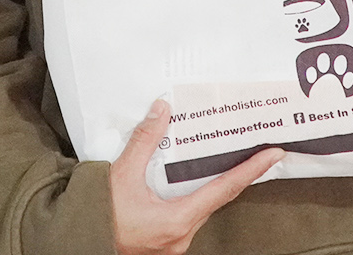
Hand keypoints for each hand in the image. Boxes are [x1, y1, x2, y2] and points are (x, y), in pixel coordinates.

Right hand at [108, 100, 284, 254]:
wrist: (79, 242)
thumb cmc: (100, 216)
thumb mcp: (122, 174)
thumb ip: (144, 140)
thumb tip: (162, 110)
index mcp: (178, 220)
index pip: (224, 190)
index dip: (251, 170)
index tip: (273, 156)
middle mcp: (182, 235)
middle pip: (218, 200)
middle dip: (238, 176)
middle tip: (259, 154)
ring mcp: (175, 242)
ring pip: (202, 209)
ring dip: (215, 186)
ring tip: (230, 163)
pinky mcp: (166, 242)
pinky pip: (189, 216)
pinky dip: (195, 197)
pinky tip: (193, 183)